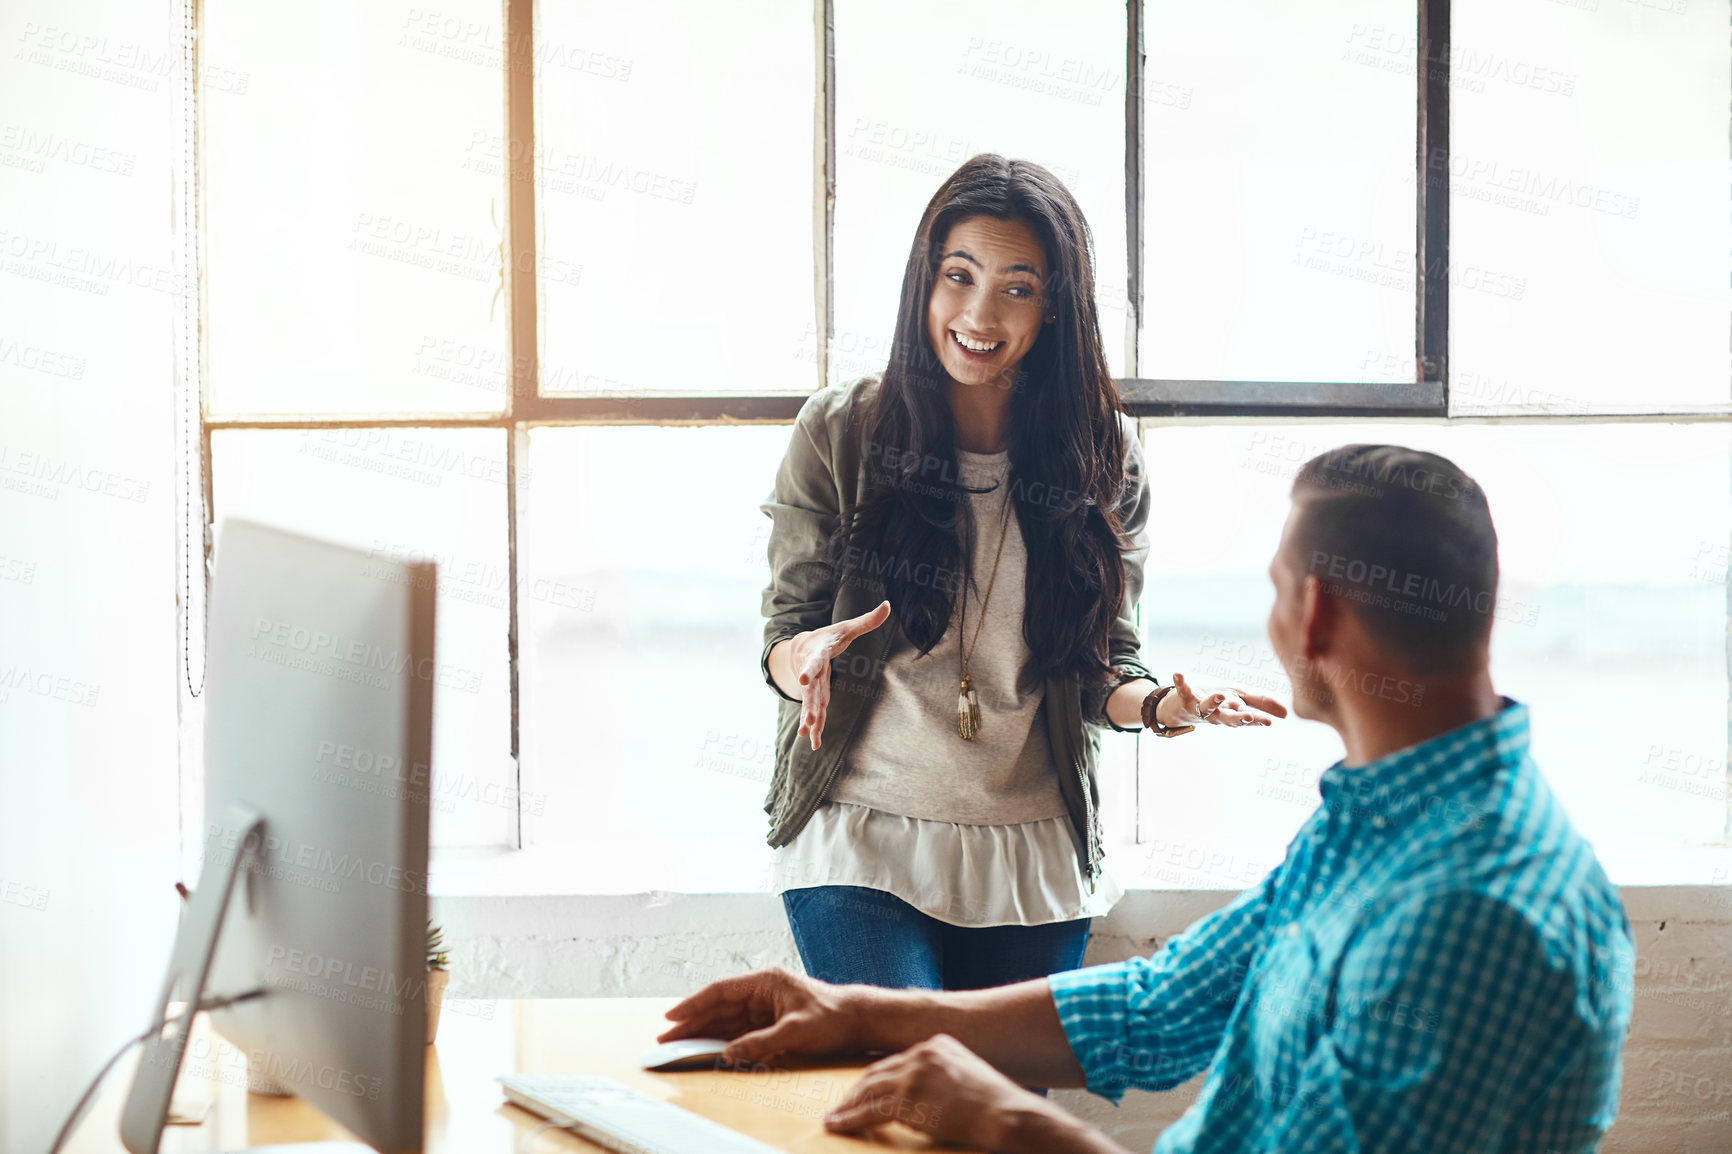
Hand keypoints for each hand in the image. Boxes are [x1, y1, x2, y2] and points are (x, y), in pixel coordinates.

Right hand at [657, 966, 864, 1064]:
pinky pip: (738, 1028)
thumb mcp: (797, 1031)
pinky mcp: (769, 1018)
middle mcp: (761, 989)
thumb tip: (729, 1054)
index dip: (693, 1004)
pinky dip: (722, 1038)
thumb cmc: (832, 1018)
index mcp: (765, 981)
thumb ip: (761, 1042)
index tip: (671, 1016)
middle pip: (718, 1006)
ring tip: (679, 1044)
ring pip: (726, 1018)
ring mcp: (764, 1003)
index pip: (720, 990)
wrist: (857, 1019)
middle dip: (692, 1022)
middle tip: (667, 1038)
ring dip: (703, 1031)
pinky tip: (706, 1047)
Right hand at [786, 600, 891, 749]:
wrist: (802, 646)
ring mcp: (811, 686)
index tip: (802, 680)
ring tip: (805, 736)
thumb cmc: (828, 636)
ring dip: (809, 720)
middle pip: (810, 689)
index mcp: (818, 653)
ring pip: (810, 704)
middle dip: (809, 704)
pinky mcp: (814, 696)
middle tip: (808, 718)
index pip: (813, 661)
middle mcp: (810, 671)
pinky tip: (813, 744)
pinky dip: (814, 728)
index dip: (808, 670)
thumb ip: (867, 620)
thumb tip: (889, 605)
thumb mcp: (846, 627)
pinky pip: (815, 712)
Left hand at [824, 1033, 1047, 1148]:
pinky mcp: (908, 1098)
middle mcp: (922, 1053)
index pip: (896, 1060)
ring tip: (835, 1115)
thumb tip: (926, 1095)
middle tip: (841, 1102)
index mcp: (936, 1044)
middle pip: (877, 1070)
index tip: (863, 1087)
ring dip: (848, 1104)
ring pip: (869, 1089)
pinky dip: (850, 1118)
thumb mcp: (967, 1076)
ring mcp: (914, 1074)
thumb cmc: (994, 1104)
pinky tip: (837, 1123)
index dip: (877, 1077)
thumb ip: (943, 1077)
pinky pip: (871, 1110)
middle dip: (857, 1089)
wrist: (1005, 1113)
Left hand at [1160, 671, 1287, 727]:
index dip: (1256, 720)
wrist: (1182, 708)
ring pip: (1208, 707)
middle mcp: (1217, 713)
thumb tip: (1287, 714)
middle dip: (1238, 718)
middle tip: (1247, 716)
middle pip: (1228, 718)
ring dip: (1214, 702)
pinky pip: (1183, 689)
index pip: (1247, 717)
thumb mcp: (1241, 700)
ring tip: (1220, 695)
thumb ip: (1262, 704)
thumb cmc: (1216, 702)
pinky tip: (1178, 674)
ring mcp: (1200, 706)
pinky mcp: (1185, 697)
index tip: (1268, 722)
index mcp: (1232, 713)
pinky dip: (1180, 682)